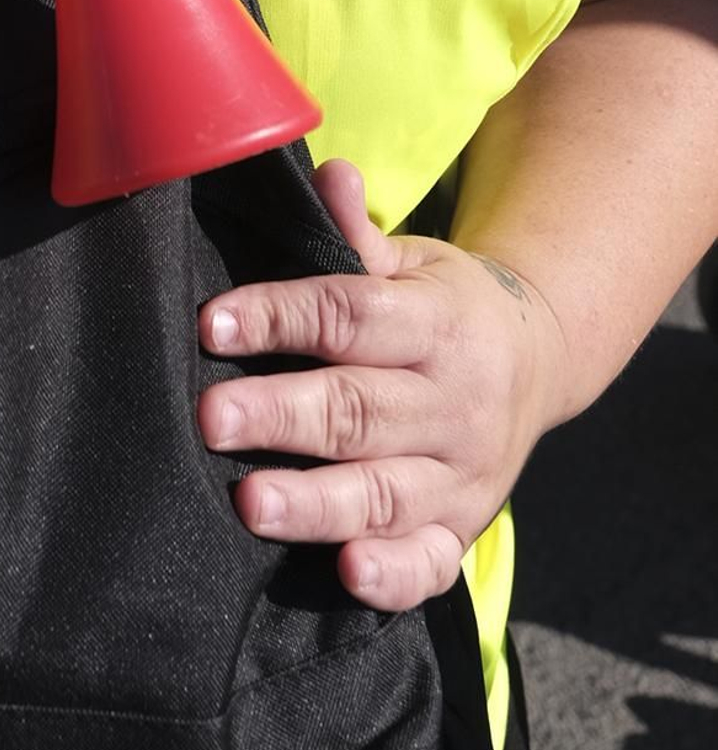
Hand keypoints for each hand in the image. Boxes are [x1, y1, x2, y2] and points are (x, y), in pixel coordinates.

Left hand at [196, 158, 567, 609]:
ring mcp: (462, 475)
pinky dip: (393, 575)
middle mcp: (453, 401)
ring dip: (316, 502)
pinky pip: (430, 563)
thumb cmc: (444, 306)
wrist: (539, 363)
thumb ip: (359, 234)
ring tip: (251, 502)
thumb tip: (329, 173)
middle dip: (281, 415)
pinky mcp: (462, 531)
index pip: (350, 317)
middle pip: (359, 409)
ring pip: (383, 492)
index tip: (213, 323)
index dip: (281, 317)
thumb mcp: (413, 260)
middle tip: (210, 417)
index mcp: (436, 322)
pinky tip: (348, 572)